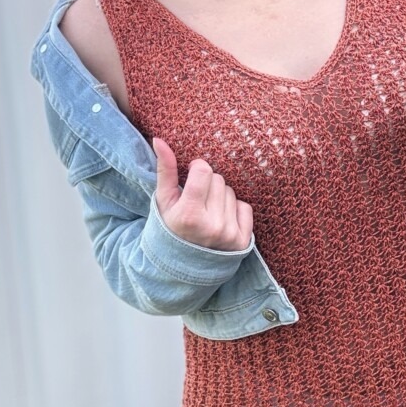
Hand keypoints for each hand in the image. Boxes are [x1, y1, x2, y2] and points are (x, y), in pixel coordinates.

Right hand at [152, 137, 253, 251]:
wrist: (181, 266)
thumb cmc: (170, 227)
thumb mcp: (163, 201)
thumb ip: (165, 170)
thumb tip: (160, 140)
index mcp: (188, 215)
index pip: (204, 170)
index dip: (197, 170)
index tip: (191, 178)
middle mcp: (211, 226)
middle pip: (219, 180)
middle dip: (208, 185)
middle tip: (197, 201)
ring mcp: (229, 234)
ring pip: (231, 192)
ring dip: (220, 197)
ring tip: (207, 212)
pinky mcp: (242, 241)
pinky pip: (245, 207)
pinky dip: (234, 210)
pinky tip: (220, 220)